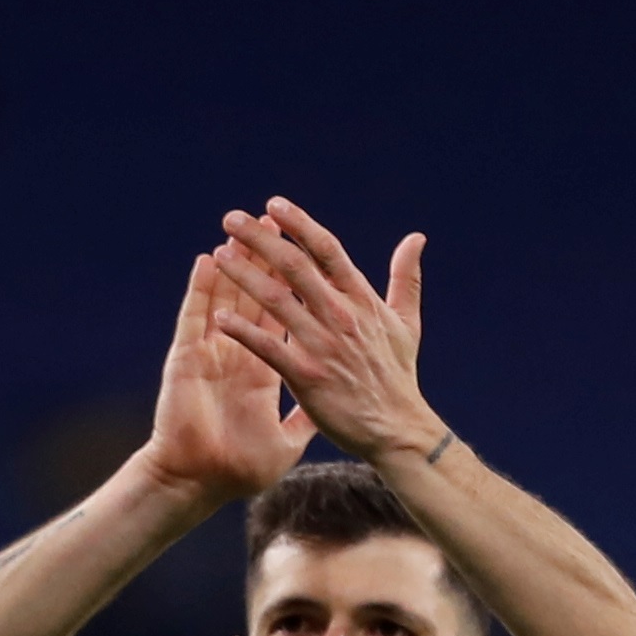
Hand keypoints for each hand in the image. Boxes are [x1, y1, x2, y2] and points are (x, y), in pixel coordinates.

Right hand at [142, 249, 321, 514]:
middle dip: (268, 258)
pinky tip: (206, 263)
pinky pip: (194, 318)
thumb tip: (334, 406)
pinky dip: (200, 290)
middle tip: (277, 220)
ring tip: (242, 228)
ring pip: (225, 297)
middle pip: (257, 296)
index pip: (286, 316)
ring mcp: (212, 354)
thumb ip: (308, 417)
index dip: (296, 285)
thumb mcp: (288, 441)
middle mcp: (239, 354)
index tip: (309, 253)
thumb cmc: (239, 470)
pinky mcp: (188, 361)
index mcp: (267, 369)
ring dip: (234, 262)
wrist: (199, 485)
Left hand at [204, 199, 444, 465]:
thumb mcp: (406, 322)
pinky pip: (268, 348)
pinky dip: (243, 332)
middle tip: (231, 219)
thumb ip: (406, 278)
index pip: (327, 250)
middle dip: (261, 239)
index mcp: (362, 300)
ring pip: (276, 300)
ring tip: (219, 255)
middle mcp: (341, 316)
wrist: (398, 430)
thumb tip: (416, 238)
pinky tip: (219, 317)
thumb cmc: (398, 376)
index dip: (299, 224)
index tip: (273, 205)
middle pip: (295, 265)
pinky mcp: (307, 376)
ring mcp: (323, 345)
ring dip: (244, 275)